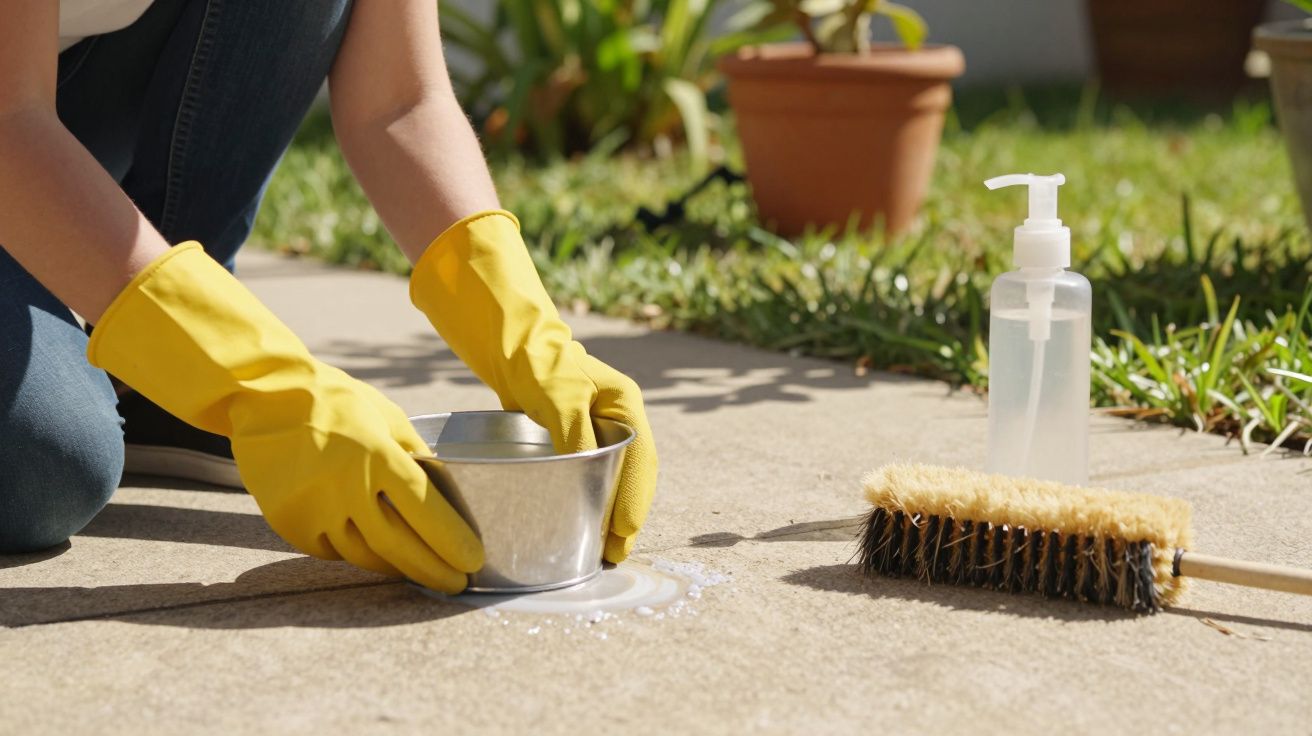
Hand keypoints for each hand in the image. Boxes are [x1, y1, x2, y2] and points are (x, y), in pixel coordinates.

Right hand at [89, 244, 482, 591]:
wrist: (266, 398)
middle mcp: (344, 485)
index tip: (473, 561)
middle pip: (398, 546)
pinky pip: (332, 551)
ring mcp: (313, 507)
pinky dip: (356, 553)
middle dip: (433, 570)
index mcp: (377, 455)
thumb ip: (414, 455)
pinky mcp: (288, 522)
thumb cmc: (338, 402)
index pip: (424, 510)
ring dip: (397, 567)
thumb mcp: (387, 417)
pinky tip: (375, 553)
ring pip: (364, 556)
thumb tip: (445, 493)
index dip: (452, 541)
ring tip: (421, 570)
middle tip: (457, 583)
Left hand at [410, 211, 657, 561]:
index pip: (640, 462)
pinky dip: (584, 499)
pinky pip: (585, 474)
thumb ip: (574, 435)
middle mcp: (617, 419)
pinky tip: (574, 521)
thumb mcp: (558, 396)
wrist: (509, 339)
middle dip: (623, 516)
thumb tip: (585, 481)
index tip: (622, 537)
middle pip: (629, 475)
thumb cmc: (536, 361)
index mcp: (625, 406)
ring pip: (609, 477)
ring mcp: (596, 427)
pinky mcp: (572, 436)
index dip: (634, 502)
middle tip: (611, 555)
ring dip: (605, 512)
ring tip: (597, 548)